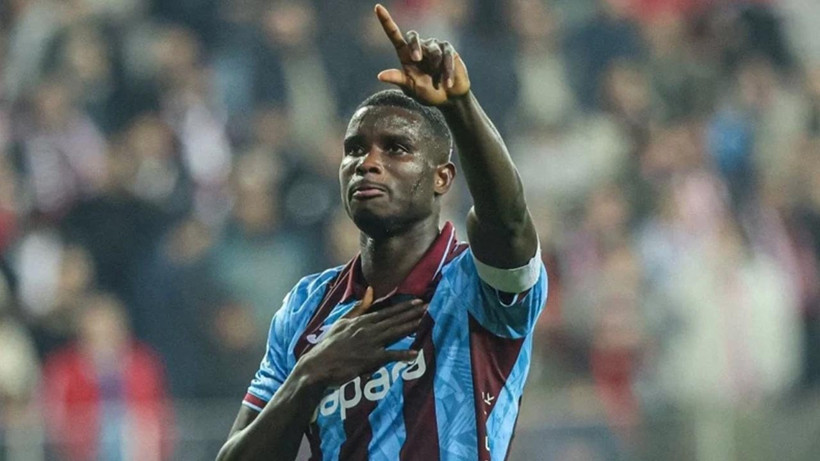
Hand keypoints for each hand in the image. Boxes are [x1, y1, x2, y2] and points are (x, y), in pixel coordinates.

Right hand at [300, 287, 424, 386]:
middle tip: (429, 307)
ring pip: (395, 333)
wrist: (319, 364)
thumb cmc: (330, 344)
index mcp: (362, 321)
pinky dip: (402, 354)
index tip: (418, 301)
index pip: (387, 312)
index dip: (404, 307)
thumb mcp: (342, 322)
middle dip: (412, 313)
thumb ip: (358, 308)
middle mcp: (368, 330)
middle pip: (394, 320)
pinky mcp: (370, 359)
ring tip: (425, 320)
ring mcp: (370, 343)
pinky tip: (414, 353)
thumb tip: (369, 291)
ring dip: (411, 326)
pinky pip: (389, 356)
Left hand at [375, 4, 469, 105]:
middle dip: (414, 47)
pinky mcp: (448, 50)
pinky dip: (446, 72)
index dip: (386, 21)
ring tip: (437, 83)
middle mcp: (419, 47)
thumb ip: (398, 79)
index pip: (394, 35)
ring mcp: (434, 46)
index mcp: (405, 54)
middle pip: (413, 37)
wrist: (449, 99)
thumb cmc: (427, 93)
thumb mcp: (411, 87)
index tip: (377, 8)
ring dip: (435, 70)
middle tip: (416, 59)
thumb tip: (380, 75)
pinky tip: (447, 83)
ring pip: (433, 52)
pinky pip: (446, 56)